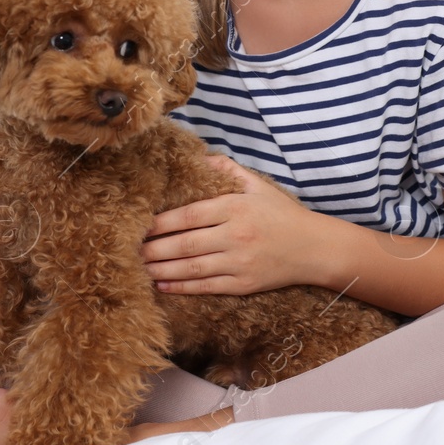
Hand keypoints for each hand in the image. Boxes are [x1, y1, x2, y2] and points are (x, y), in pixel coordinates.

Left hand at [140, 154, 322, 294]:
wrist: (313, 248)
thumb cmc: (282, 214)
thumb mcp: (257, 185)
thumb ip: (227, 170)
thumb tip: (199, 158)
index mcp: (236, 207)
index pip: (189, 215)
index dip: (161, 222)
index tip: (139, 225)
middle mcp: (236, 235)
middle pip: (185, 243)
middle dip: (154, 249)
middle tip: (129, 251)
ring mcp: (239, 262)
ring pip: (192, 268)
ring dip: (161, 270)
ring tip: (139, 269)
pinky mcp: (244, 285)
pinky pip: (207, 286)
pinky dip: (182, 287)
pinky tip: (162, 284)